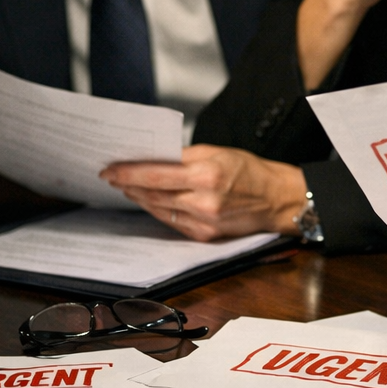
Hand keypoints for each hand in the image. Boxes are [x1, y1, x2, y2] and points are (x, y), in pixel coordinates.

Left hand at [100, 144, 308, 241]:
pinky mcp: (205, 235)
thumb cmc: (251, 171)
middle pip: (152, 194)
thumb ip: (184, 156)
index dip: (128, 173)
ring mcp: (204, 221)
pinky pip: (172, 222)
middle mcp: (203, 201)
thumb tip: (154, 158)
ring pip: (159, 209)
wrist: (277, 199)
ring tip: (127, 188)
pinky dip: (158, 210)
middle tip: (112, 176)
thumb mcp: (218, 152)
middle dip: (129, 185)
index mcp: (206, 175)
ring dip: (140, 198)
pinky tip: (151, 201)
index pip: (155, 174)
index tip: (110, 169)